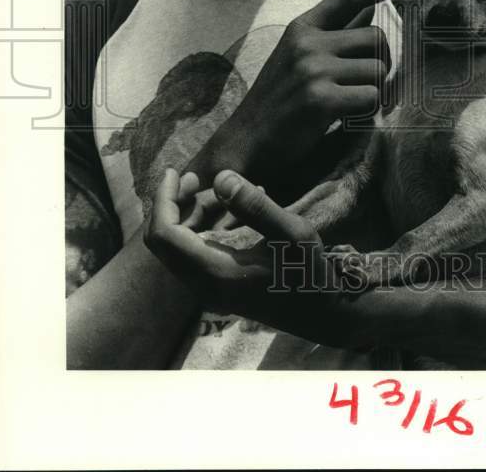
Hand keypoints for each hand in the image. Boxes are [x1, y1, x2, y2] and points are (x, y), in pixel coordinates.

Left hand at [145, 168, 366, 347]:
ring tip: (228, 192)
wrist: (321, 312)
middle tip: (198, 178)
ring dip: (195, 213)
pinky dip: (209, 226)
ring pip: (182, 244)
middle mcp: (203, 284)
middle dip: (177, 204)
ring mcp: (209, 288)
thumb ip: (255, 206)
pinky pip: (198, 251)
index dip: (164, 200)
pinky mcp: (219, 285)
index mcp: (215, 272)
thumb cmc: (309, 273)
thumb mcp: (293, 233)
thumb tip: (220, 177)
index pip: (165, 236)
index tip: (177, 172)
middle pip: (166, 240)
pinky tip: (238, 208)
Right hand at [187, 0, 395, 191]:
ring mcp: (313, 70)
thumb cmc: (278, 99)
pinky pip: (371, 97)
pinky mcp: (321, 100)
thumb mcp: (298, 56)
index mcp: (301, 28)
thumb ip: (333, 33)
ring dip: (376, 90)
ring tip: (355, 103)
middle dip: (384, 61)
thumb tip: (371, 7)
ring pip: (378, 69)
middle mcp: (307, 43)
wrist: (245, 140)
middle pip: (376, 37)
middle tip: (372, 82)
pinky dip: (368, 111)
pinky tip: (347, 117)